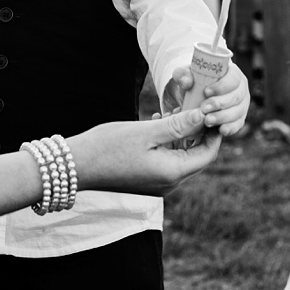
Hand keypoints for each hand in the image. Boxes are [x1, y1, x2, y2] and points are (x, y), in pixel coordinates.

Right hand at [67, 109, 220, 196]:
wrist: (76, 166)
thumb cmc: (108, 147)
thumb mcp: (145, 131)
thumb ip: (177, 125)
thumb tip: (204, 115)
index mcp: (172, 172)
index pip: (208, 154)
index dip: (213, 132)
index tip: (212, 110)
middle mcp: (168, 183)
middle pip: (196, 156)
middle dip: (198, 131)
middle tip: (193, 106)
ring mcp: (156, 183)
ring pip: (181, 157)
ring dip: (181, 135)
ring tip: (173, 111)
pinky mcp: (145, 179)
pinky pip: (166, 160)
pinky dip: (168, 143)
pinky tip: (156, 123)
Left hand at [161, 62, 250, 136]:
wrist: (195, 97)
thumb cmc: (193, 82)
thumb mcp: (185, 76)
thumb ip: (183, 75)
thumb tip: (186, 81)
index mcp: (231, 73)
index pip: (233, 77)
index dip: (221, 86)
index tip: (206, 92)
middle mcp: (240, 88)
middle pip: (236, 96)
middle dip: (220, 103)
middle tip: (204, 108)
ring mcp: (242, 104)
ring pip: (238, 111)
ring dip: (223, 117)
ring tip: (207, 120)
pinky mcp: (239, 118)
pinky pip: (238, 124)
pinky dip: (230, 128)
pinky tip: (221, 130)